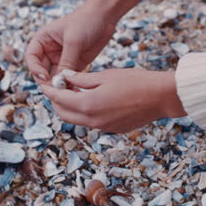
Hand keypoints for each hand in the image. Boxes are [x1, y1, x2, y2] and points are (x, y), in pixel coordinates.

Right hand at [25, 0, 146, 83]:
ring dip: (59, 85)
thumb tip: (60, 80)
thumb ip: (67, 61)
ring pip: (55, 76)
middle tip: (55, 90)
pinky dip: (70, 85)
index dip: (35, 69)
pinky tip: (74, 91)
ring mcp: (63, 58)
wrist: (105, 16)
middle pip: (42, 70)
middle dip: (47, 81)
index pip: (31, 57)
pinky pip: (69, 78)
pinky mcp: (76, 64)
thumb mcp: (74, 40)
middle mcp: (50, 50)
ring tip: (65, 93)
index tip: (44, 77)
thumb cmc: (85, 21)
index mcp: (43, 39)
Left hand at [40, 69, 186, 132]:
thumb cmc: (136, 82)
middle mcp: (93, 120)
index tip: (45, 82)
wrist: (161, 97)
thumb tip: (65, 77)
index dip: (49, 89)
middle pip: (63, 114)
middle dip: (56, 101)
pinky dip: (86, 113)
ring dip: (71, 108)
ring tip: (75, 92)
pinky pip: (92, 123)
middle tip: (58, 87)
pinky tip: (93, 99)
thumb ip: (82, 78)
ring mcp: (103, 127)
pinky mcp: (113, 129)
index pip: (59, 99)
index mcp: (88, 104)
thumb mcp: (106, 75)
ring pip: (77, 120)